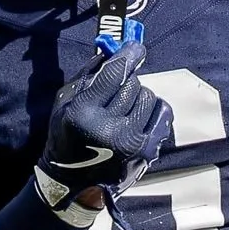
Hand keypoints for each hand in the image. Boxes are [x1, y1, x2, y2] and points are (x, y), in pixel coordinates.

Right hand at [37, 43, 171, 207]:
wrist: (73, 183)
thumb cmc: (67, 137)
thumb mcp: (65, 102)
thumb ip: (89, 74)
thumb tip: (115, 49)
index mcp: (85, 113)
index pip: (115, 73)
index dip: (127, 54)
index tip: (135, 46)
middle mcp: (110, 128)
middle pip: (132, 84)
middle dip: (126, 82)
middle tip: (115, 93)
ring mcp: (132, 142)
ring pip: (149, 97)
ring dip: (138, 97)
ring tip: (125, 109)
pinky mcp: (148, 152)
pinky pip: (163, 113)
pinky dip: (153, 110)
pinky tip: (140, 116)